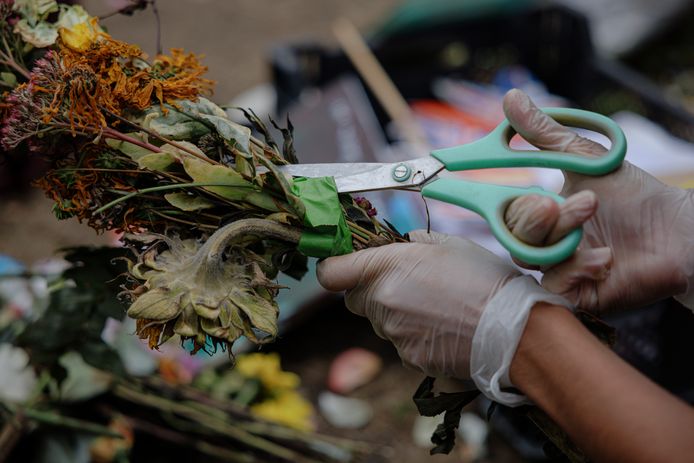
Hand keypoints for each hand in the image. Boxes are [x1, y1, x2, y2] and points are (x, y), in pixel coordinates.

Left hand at [317, 230, 569, 404]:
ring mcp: (393, 333)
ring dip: (393, 313)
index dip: (334, 268)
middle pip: (354, 299)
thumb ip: (413, 243)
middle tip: (402, 284)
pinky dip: (412, 335)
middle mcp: (382, 302)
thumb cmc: (483, 279)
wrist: (512, 330)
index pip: (330, 273)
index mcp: (385, 268)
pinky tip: (441, 327)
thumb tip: (402, 245)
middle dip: (370, 291)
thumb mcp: (448, 244)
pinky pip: (399, 342)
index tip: (345, 265)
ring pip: (378, 321)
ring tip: (433, 306)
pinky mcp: (408, 357)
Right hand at [503, 89, 693, 311]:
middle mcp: (545, 244)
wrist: (678, 231)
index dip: (507, 205)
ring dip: (563, 237)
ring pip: (533, 259)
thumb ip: (545, 134)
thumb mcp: (585, 160)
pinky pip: (555, 285)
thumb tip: (511, 98)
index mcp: (542, 215)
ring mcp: (559, 271)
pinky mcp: (577, 296)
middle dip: (538, 219)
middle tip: (564, 203)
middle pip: (515, 236)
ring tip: (594, 223)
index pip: (507, 214)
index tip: (522, 189)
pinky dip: (579, 269)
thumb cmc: (635, 196)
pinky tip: (607, 258)